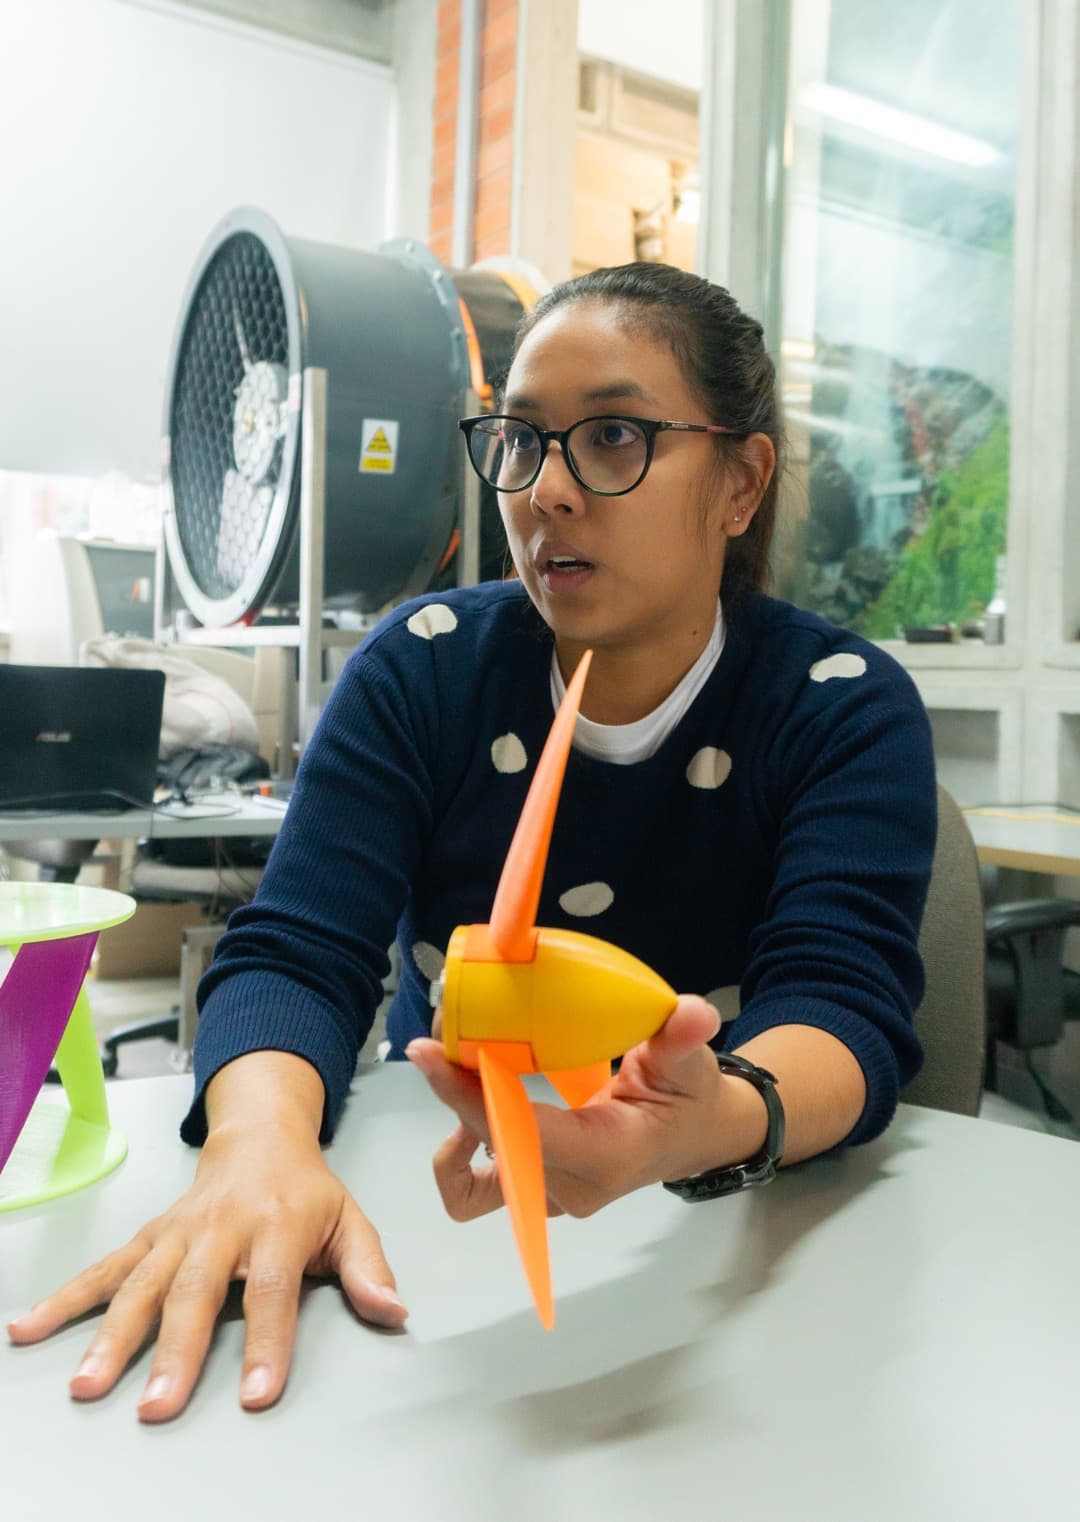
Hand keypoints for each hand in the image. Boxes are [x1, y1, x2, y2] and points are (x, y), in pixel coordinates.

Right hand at [6, 1119, 405, 1422]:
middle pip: (195, 1293)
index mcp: (277, 1226)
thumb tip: (395, 1312)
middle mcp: (221, 1228)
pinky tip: (29, 1328)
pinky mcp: (149, 1236)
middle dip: (175, 1353)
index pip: (272, 1291)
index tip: (257, 1392)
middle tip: (157, 1407)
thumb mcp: (350, 1220)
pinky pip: (104, 1269)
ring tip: (87, 1384)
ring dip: (110, 1335)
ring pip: (140, 1284)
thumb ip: (369, 1268)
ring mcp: (178, 1232)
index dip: (268, 1341)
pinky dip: (65, 1299)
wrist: (259, 1135)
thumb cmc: (306, 1190)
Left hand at [407, 995, 766, 1220]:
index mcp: (607, 1156)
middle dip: (455, 1095)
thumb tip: (692, 1013)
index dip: (471, 1098)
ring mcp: (547, 1196)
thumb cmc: (688, 1097)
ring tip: (456, 1075)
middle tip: (442, 1039)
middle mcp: (570, 1187)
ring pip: (472, 1185)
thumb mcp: (691, 1063)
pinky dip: (459, 1156)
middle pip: (491, 1149)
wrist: (690, 1135)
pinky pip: (475, 1189)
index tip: (431, 1055)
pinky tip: (470, 1104)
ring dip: (452, 1134)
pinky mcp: (532, 1190)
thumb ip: (685, 1038)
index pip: (525, 1134)